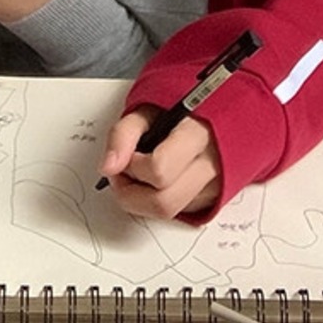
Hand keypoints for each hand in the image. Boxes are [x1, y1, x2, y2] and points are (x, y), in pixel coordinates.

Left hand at [98, 105, 220, 219]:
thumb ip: (123, 134)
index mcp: (197, 134)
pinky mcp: (212, 201)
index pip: (159, 169)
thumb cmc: (179, 111)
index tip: (127, 156)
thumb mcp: (148, 109)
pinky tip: (158, 182)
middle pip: (163, 203)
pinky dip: (159, 201)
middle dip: (131, 193)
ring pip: (170, 213)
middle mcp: (211, 165)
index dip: (133, 167)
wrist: (213, 115)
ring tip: (139, 177)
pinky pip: (178, 213)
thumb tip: (107, 167)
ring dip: (143, 200)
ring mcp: (215, 186)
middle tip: (123, 173)